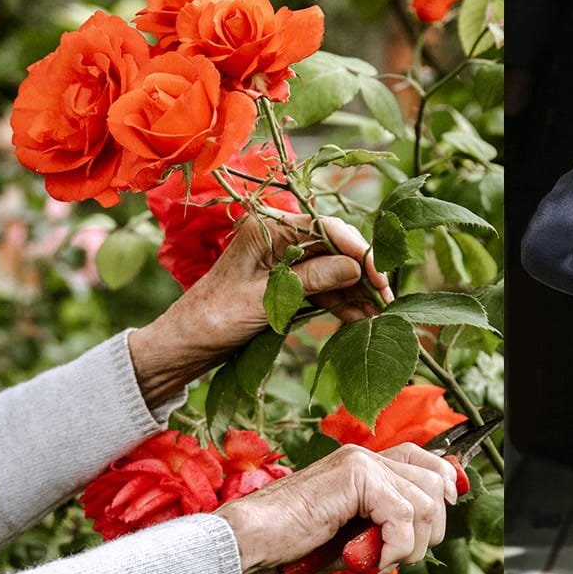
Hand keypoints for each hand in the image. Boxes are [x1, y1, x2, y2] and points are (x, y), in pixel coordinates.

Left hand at [129, 214, 392, 406]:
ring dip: (355, 291)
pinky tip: (359, 318)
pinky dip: (340, 302)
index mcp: (268, 228)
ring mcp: (283, 260)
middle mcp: (278, 238)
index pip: (326, 229)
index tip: (379, 278)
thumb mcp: (266, 299)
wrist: (186, 345)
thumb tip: (357, 268)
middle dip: (362, 273)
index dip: (358, 252)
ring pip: (332, 269)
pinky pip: (322, 287)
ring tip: (378, 315)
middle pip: (334, 248)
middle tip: (386, 300)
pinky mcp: (286, 283)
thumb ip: (313, 279)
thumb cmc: (214, 318)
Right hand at [214, 442, 458, 573]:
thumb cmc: (292, 543)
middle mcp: (366, 455)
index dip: (445, 482)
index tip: (447, 508)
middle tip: (401, 556)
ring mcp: (362, 462)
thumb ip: (382, 527)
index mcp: (363, 463)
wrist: (248, 540)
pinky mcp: (357, 477)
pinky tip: (374, 560)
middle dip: (432, 527)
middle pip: (434, 481)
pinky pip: (404, 516)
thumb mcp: (348, 534)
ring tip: (382, 561)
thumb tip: (422, 536)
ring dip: (413, 544)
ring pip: (425, 501)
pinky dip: (397, 546)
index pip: (424, 458)